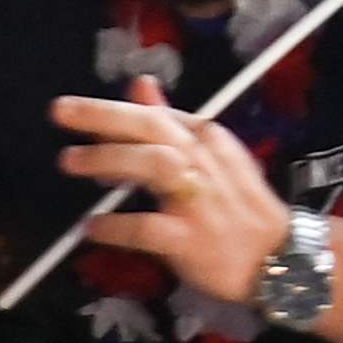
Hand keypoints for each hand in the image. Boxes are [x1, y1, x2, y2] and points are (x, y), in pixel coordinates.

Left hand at [53, 93, 293, 304]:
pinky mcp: (191, 240)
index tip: (75, 111)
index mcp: (208, 139)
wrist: (283, 259)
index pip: (157, 115)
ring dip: (107, 160)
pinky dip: (115, 226)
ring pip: (152, 166)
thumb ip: (172, 121)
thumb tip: (139, 83)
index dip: (113, 110)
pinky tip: (90, 227)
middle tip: (59, 112)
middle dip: (102, 116)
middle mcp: (204, 162)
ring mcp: (199, 201)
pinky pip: (146, 228)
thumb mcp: (212, 155)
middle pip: (151, 129)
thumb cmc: (240, 206)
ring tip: (68, 161)